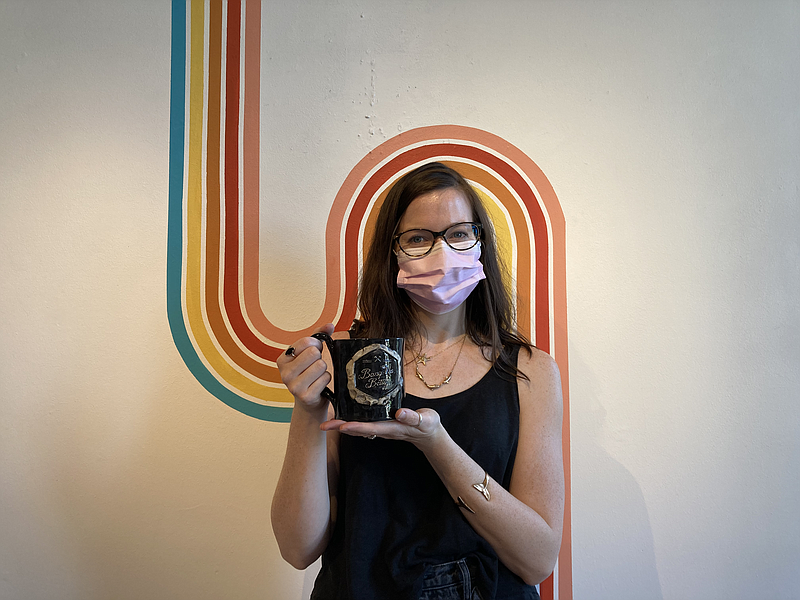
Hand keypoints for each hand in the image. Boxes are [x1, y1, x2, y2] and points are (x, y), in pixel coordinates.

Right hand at [277, 323, 334, 413]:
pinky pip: (325, 378)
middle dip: (319, 358)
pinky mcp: (306, 396)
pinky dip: (326, 380)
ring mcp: (294, 386)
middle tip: (315, 366)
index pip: (305, 341)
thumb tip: (330, 325)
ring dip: (323, 370)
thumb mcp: (309, 353)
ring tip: (316, 376)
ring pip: (320, 365)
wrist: (309, 401)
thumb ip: (318, 335)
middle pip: (313, 353)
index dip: (315, 344)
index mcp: (282, 360)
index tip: (314, 352)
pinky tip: (319, 385)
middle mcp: (285, 373)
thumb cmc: (309, 373)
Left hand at [320, 407, 443, 449]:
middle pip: (359, 429)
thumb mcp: (426, 420)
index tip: (342, 426)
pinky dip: (352, 421)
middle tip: (324, 425)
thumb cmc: (428, 425)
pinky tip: (343, 416)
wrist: (429, 434)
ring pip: (359, 428)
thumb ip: (413, 417)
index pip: (370, 427)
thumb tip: (400, 412)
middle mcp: (383, 429)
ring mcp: (382, 428)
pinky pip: (364, 424)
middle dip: (341, 428)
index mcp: (392, 428)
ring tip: (327, 422)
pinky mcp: (382, 424)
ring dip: (343, 426)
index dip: (356, 427)